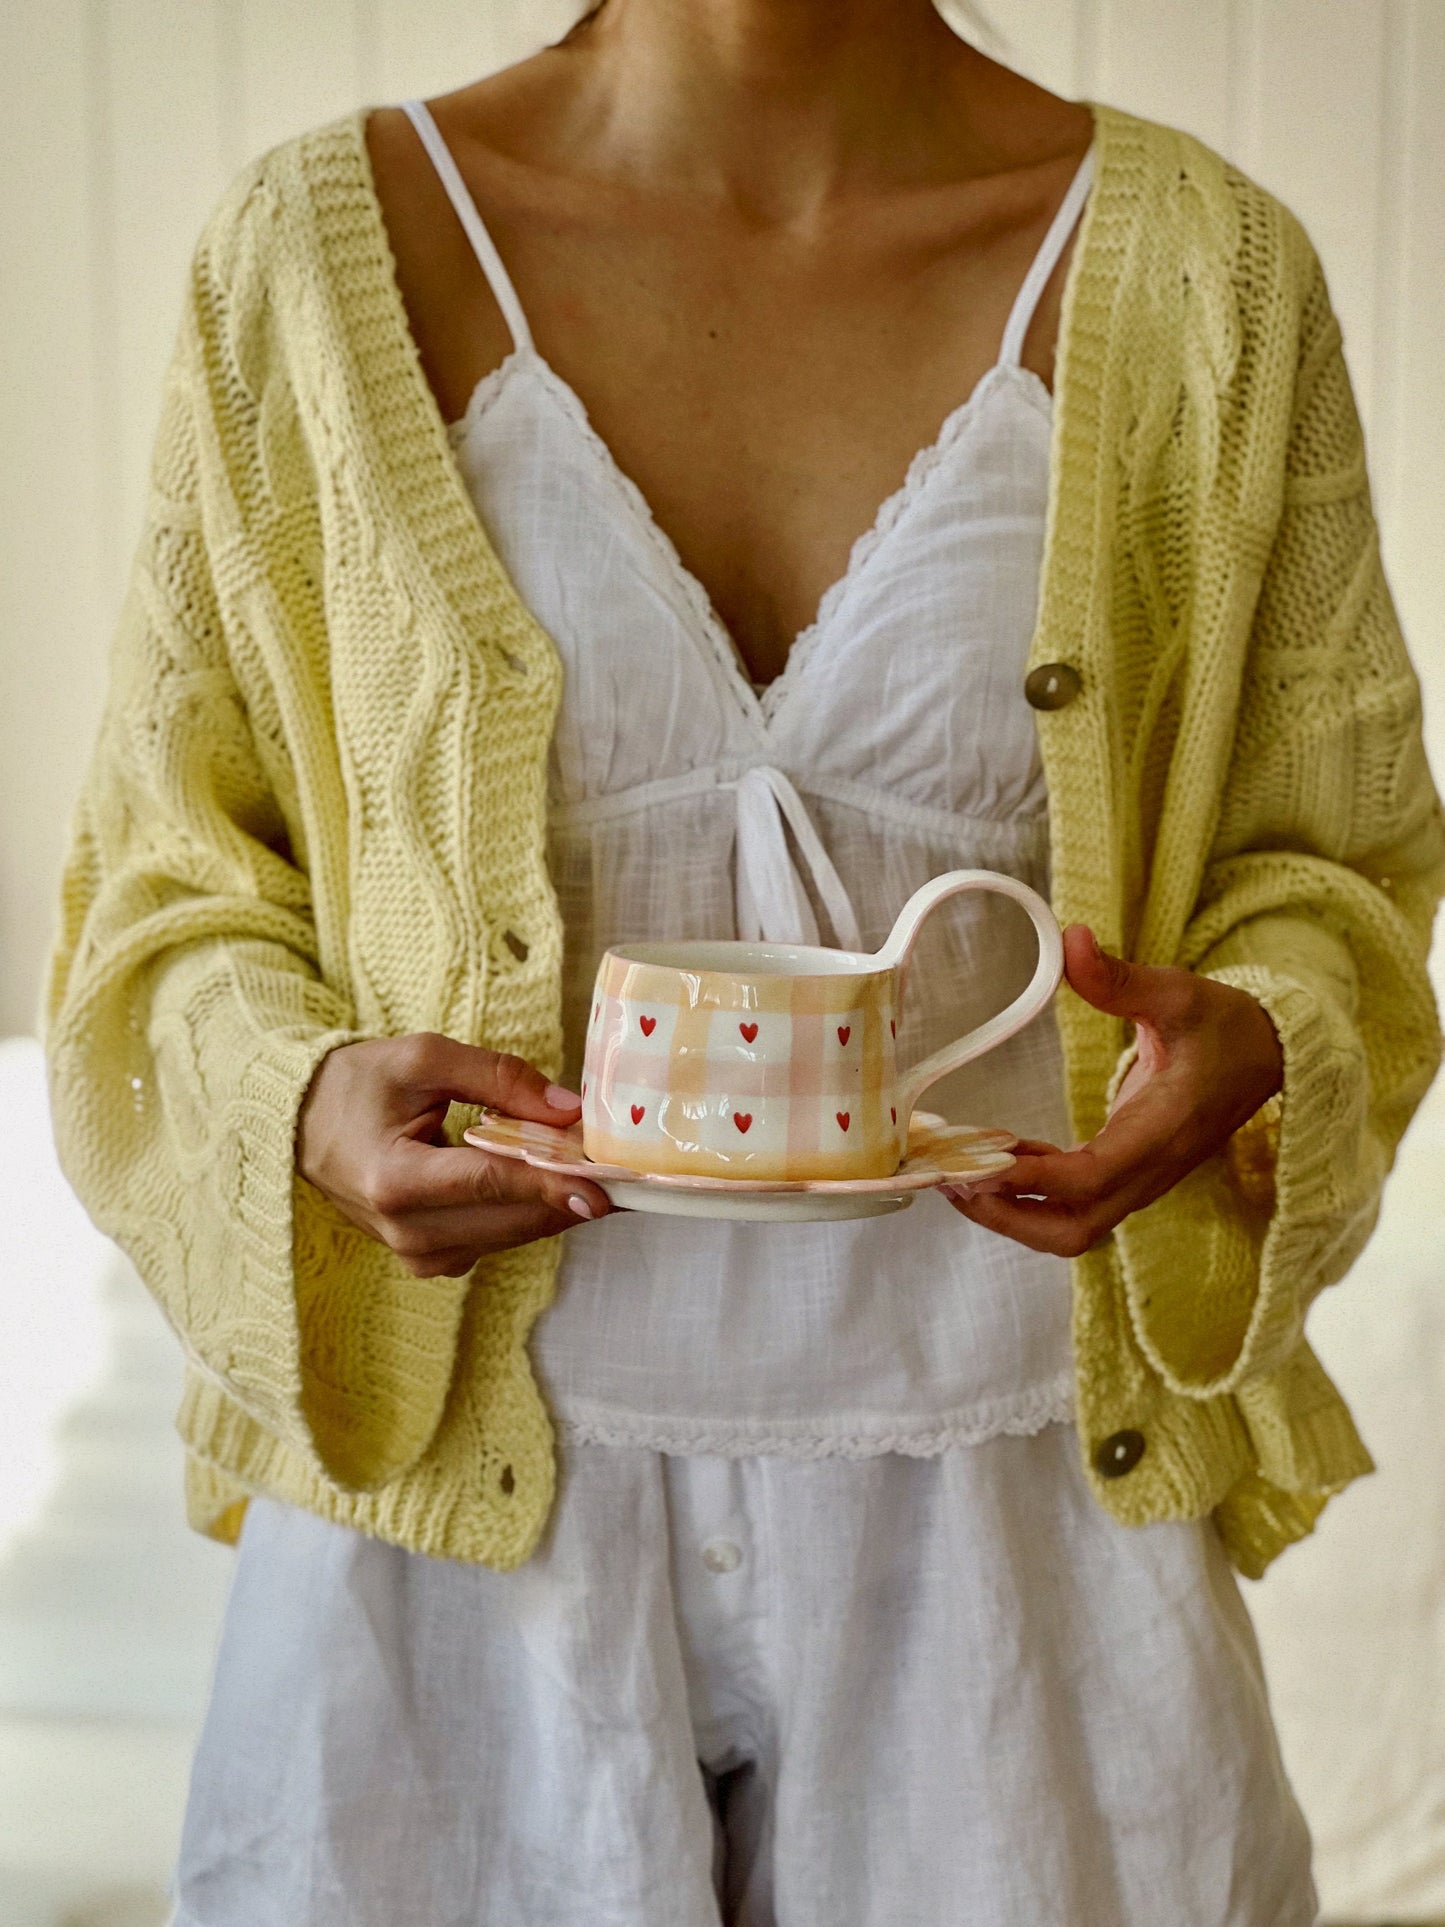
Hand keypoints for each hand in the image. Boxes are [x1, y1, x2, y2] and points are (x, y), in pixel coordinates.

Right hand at [296, 1033, 611, 1276]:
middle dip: (568, 1192)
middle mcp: (405, 1232)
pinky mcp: (429, 1260)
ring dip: (553, 1204)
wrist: (300, 1125)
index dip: (554, 1185)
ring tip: (585, 1164)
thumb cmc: (357, 1085)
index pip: (491, 1185)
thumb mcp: (424, 1058)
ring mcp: (416, 1255)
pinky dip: (526, 1212)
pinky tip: (542, 1180)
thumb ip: (498, 1078)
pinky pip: (497, 1239)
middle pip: (511, 1220)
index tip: (606, 1186)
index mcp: (394, 1181)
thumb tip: (568, 1110)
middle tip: (617, 1164)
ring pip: (512, 1236)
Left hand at [943, 924, 1283, 1256]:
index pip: (1089, 1179)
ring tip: (956, 1169)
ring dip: (1011, 1210)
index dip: (1029, 1181)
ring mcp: (1138, 1179)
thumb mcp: (1176, 991)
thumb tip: (1071, 940)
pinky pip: (1074, 1202)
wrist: (1266, 1056)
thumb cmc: (1222, 1026)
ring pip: (1070, 1226)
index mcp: (1161, 1133)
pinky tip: (996, 1153)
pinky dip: (1029, 1190)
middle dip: (1007, 1216)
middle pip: (1072, 1229)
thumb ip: (1120, 977)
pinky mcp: (1128, 1174)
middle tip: (949, 1177)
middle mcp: (1148, 1171)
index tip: (975, 1166)